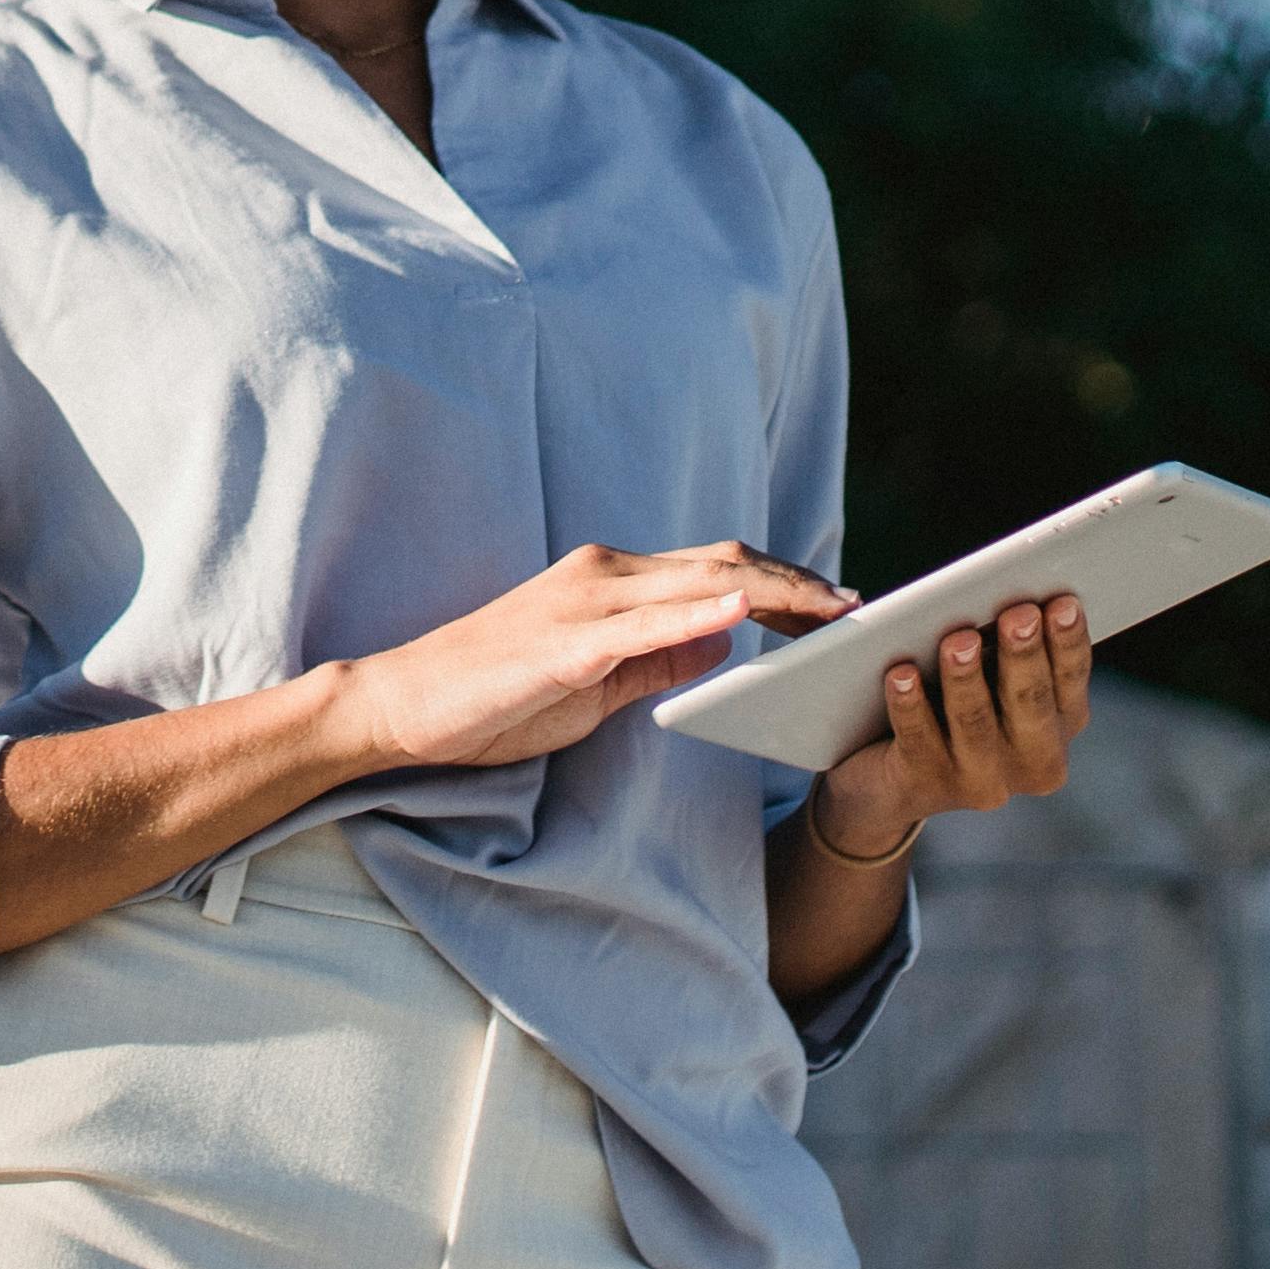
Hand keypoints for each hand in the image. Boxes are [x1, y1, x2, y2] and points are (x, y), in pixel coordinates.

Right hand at [336, 543, 850, 775]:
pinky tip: (745, 614)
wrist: (407, 704)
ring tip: (835, 611)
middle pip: (725, 564)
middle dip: (800, 584)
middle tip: (862, 609)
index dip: (787, 582)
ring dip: (775, 594)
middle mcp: (605, 575)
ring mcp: (585, 602)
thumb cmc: (495, 696)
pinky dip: (700, 613)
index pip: (719, 569)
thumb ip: (657, 656)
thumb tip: (728, 639)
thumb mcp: (595, 680)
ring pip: (699, 583)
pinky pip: (645, 624)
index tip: (842, 603)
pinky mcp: (566, 641)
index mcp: (613, 583)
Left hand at [804, 596, 1089, 857]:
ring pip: (975, 723)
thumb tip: (963, 593)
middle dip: (1025, 655)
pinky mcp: (928, 785)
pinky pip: (919, 740)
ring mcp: (982, 781)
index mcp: (1060, 722)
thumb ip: (992, 628)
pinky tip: (900, 675)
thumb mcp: (981, 665)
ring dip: (967, 678)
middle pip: (1031, 703)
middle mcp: (1033, 760)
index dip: (1068, 641)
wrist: (891, 774)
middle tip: (1019, 614)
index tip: (1064, 603)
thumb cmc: (948, 695)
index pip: (1071, 679)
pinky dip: (910, 705)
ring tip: (959, 640)